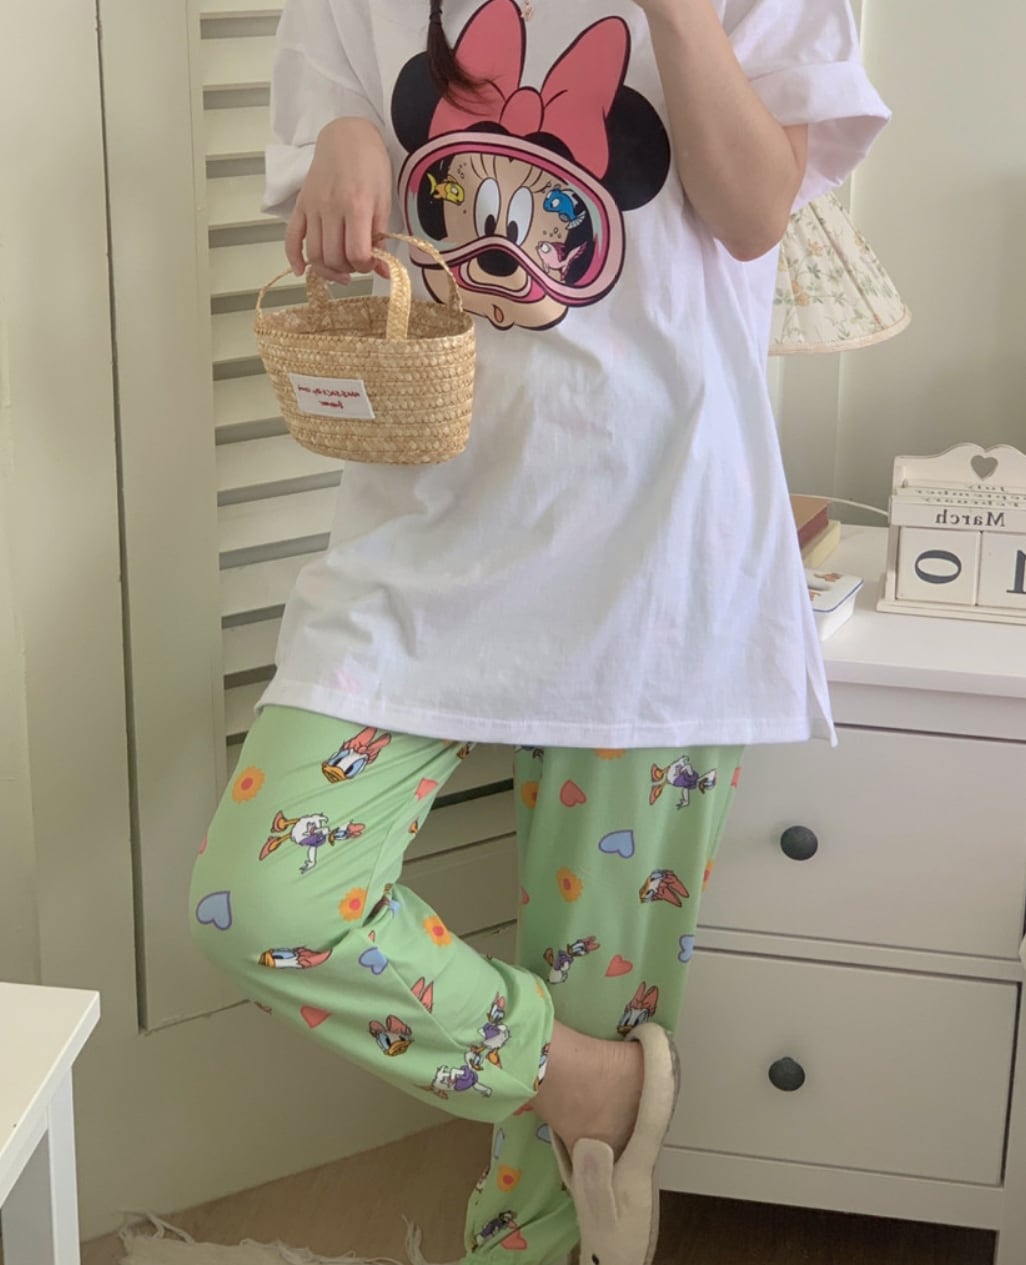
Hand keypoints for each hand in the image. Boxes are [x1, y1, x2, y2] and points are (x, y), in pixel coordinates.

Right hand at [285, 117, 392, 282]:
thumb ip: (382, 237)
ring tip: (340, 268)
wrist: (346, 136)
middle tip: (358, 262)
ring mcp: (312, 207)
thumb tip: (384, 271)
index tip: (372, 261)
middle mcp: (331, 208)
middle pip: (334, 258)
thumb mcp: (383, 201)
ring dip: (328, 269)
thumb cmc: (370, 166)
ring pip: (314, 254)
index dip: (366, 266)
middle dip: (349, 269)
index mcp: (356, 205)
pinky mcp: (301, 205)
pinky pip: (291, 238)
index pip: (357, 254)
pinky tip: (302, 270)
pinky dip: (294, 258)